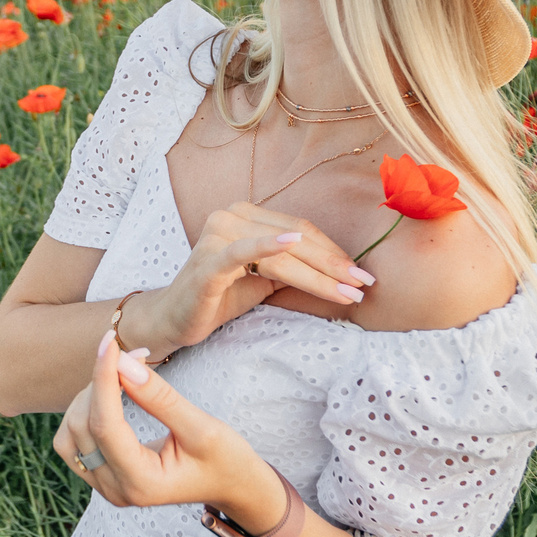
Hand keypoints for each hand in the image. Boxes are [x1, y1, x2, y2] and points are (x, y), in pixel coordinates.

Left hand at [54, 332, 285, 529]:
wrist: (231, 486)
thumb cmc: (226, 459)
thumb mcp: (202, 427)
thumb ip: (161, 398)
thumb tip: (124, 363)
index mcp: (142, 483)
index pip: (105, 426)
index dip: (104, 379)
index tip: (111, 343)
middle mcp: (116, 490)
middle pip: (83, 427)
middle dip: (101, 382)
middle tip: (133, 353)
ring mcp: (105, 487)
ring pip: (70, 434)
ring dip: (88, 397)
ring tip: (122, 373)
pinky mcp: (101, 477)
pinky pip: (73, 441)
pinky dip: (86, 411)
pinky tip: (109, 393)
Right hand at [135, 204, 375, 355]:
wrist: (173, 320)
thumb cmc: (218, 298)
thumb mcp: (262, 280)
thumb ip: (293, 268)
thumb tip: (341, 270)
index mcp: (245, 216)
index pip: (300, 231)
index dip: (333, 251)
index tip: (362, 274)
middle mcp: (231, 216)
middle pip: (296, 240)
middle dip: (334, 264)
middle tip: (364, 283)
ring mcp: (218, 235)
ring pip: (282, 254)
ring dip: (318, 273)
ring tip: (347, 290)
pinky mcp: (208, 260)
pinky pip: (243, 251)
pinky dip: (268, 245)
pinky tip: (292, 243)